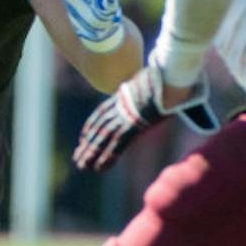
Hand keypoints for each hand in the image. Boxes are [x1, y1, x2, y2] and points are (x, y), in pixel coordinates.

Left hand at [73, 60, 218, 171]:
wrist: (168, 77)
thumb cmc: (165, 79)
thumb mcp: (150, 83)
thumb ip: (145, 90)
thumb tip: (153, 89)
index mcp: (121, 97)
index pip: (101, 114)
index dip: (91, 127)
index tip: (82, 138)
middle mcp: (119, 107)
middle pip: (99, 128)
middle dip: (87, 144)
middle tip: (77, 158)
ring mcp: (125, 116)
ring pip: (103, 138)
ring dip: (91, 153)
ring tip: (82, 166)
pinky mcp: (133, 125)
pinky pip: (117, 144)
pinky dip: (108, 157)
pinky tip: (99, 168)